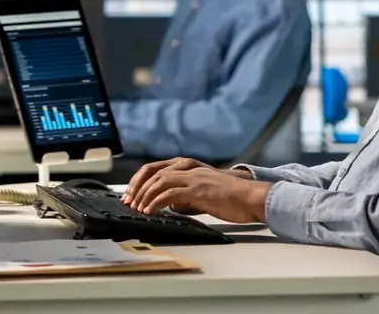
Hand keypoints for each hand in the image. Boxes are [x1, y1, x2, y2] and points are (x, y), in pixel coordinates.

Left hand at [129, 166, 271, 224]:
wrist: (251, 197)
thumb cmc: (231, 197)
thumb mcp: (203, 193)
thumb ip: (185, 196)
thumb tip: (170, 206)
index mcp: (188, 166)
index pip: (155, 169)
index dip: (139, 181)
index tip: (130, 194)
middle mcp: (188, 168)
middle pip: (152, 172)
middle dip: (136, 188)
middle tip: (128, 202)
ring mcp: (192, 177)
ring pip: (158, 182)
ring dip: (144, 196)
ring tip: (137, 208)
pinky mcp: (197, 189)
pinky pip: (169, 195)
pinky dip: (156, 203)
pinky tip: (150, 212)